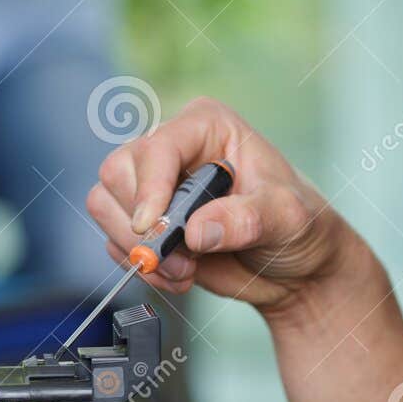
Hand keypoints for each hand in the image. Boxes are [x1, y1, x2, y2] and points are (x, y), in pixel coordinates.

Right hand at [86, 98, 356, 315]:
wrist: (294, 266)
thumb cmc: (297, 224)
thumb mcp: (286, 218)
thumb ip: (246, 220)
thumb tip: (197, 232)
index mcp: (206, 126)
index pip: (157, 146)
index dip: (149, 187)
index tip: (153, 228)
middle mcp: (173, 148)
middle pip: (118, 172)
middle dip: (143, 225)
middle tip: (182, 258)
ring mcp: (153, 185)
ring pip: (105, 203)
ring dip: (137, 248)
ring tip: (185, 270)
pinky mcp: (144, 221)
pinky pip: (113, 239)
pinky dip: (139, 266)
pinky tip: (179, 275)